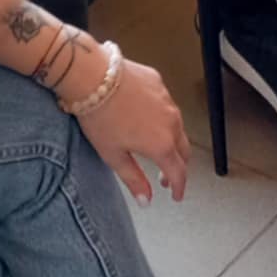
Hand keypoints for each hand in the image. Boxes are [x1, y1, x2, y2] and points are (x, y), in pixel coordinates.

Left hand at [76, 59, 190, 203]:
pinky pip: (167, 104)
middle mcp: (171, 122)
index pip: (179, 173)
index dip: (179, 188)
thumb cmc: (99, 115)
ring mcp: (167, 100)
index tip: (176, 195)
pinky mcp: (159, 83)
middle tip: (164, 177)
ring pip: (178, 126)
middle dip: (177, 166)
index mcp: (162, 144)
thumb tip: (146, 200)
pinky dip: (162, 117)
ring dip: (172, 141)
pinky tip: (146, 118)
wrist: (92, 76)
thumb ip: (134, 179)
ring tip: (155, 147)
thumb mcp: (113, 155)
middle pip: (184, 150)